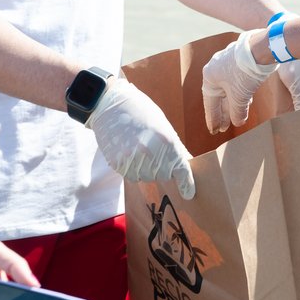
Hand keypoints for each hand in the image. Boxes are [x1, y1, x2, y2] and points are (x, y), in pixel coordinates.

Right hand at [87, 79, 194, 199]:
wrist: (110, 104)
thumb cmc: (141, 112)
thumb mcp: (163, 126)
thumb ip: (175, 148)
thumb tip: (187, 166)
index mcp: (167, 141)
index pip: (181, 170)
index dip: (186, 184)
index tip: (189, 194)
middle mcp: (151, 153)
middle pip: (164, 175)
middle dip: (162, 167)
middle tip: (151, 148)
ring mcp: (134, 160)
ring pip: (146, 177)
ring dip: (145, 168)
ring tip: (137, 146)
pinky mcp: (119, 164)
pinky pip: (132, 175)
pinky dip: (132, 167)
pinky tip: (127, 150)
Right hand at [202, 30, 276, 133]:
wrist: (262, 49)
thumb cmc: (245, 72)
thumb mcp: (240, 97)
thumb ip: (236, 112)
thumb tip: (237, 122)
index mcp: (209, 76)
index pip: (209, 102)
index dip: (213, 118)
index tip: (214, 130)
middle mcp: (216, 68)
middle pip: (218, 96)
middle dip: (222, 112)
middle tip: (224, 127)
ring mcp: (228, 63)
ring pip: (229, 89)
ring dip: (232, 104)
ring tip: (235, 117)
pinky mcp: (240, 61)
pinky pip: (237, 82)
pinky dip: (240, 94)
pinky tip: (245, 102)